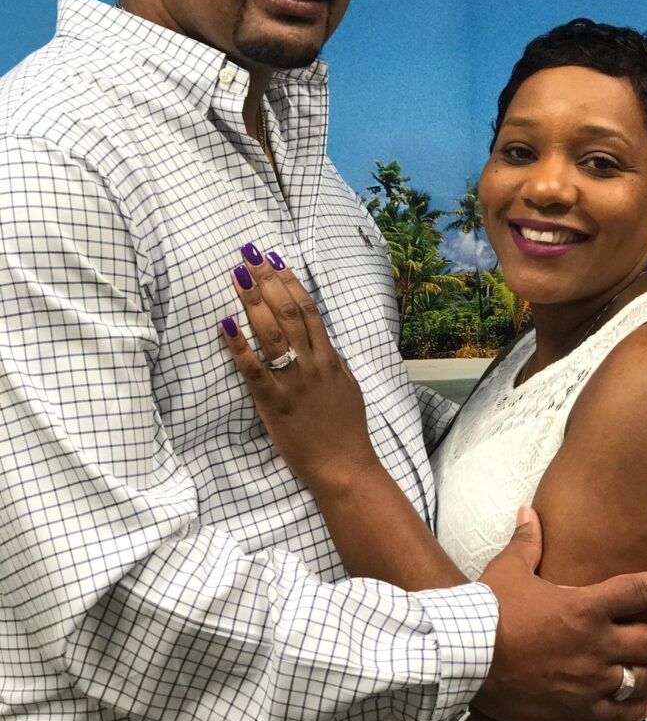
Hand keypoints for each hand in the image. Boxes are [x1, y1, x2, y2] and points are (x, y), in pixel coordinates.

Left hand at [220, 247, 379, 488]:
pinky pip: (254, 370)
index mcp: (329, 357)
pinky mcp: (274, 404)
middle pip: (288, 312)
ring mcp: (293, 382)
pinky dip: (239, 346)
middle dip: (267, 280)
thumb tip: (319, 338)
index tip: (273, 258)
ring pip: (272, 333)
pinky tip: (225, 325)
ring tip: (237, 276)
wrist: (344, 465)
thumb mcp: (347, 386)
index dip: (289, 281)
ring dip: (252, 301)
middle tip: (248, 254)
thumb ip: (332, 360)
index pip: (308, 309)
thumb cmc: (346, 428)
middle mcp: (312, 363)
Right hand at [474, 507, 646, 720]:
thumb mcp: (509, 569)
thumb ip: (526, 542)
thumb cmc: (491, 608)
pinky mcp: (577, 707)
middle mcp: (597, 643)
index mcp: (585, 606)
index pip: (636, 590)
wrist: (470, 655)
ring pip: (640, 679)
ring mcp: (590, 679)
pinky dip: (635, 708)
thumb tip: (527, 512)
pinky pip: (617, 711)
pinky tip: (645, 706)